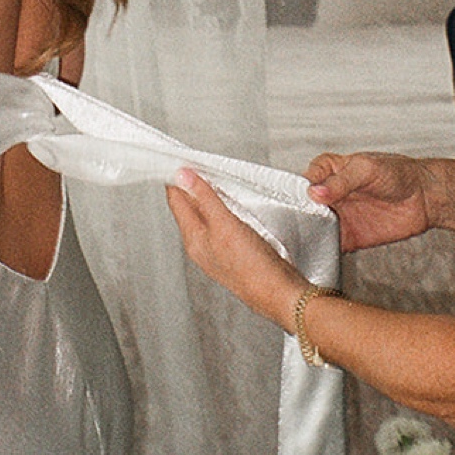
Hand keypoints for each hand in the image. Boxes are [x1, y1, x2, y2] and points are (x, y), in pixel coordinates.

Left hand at [165, 168, 302, 331]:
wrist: (279, 295)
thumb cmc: (253, 267)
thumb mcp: (225, 225)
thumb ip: (205, 198)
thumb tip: (183, 175)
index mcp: (193, 239)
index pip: (176, 200)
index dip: (176, 178)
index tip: (180, 159)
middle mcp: (201, 246)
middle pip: (187, 208)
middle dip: (189, 185)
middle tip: (195, 163)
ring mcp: (217, 250)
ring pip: (204, 216)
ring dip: (206, 196)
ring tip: (211, 178)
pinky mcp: (234, 253)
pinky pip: (220, 224)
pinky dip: (221, 209)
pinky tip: (231, 205)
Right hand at [306, 151, 435, 251]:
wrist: (424, 198)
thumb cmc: (397, 173)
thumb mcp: (367, 169)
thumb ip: (341, 181)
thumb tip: (316, 192)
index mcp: (328, 170)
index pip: (302, 181)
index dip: (295, 193)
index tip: (293, 203)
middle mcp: (328, 194)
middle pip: (302, 208)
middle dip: (296, 218)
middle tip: (294, 226)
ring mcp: (337, 216)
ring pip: (312, 228)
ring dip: (307, 235)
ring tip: (302, 241)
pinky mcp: (348, 237)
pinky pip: (329, 246)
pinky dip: (322, 250)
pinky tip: (319, 251)